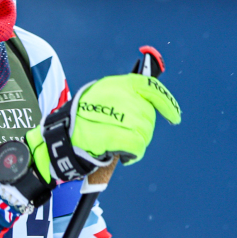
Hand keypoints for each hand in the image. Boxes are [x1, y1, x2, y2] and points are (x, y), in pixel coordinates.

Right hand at [26, 73, 181, 182]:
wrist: (62, 136)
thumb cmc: (82, 119)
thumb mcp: (101, 95)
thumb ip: (124, 95)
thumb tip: (150, 102)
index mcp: (118, 83)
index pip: (150, 87)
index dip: (166, 103)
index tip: (174, 116)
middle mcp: (121, 96)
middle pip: (148, 116)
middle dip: (142, 128)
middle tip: (124, 133)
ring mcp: (119, 114)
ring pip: (145, 132)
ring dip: (136, 142)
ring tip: (119, 143)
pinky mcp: (115, 134)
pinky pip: (137, 146)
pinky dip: (133, 153)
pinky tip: (123, 154)